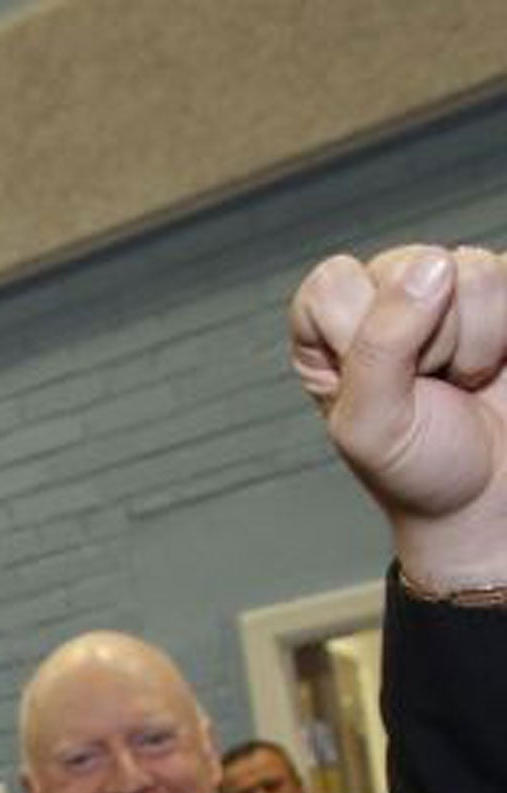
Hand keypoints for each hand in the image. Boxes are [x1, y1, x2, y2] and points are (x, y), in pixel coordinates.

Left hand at [291, 244, 506, 589]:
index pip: (334, 283)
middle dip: (428, 342)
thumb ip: (381, 346)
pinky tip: (495, 363)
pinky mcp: (503, 294)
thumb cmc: (416, 468)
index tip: (379, 382)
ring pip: (472, 270)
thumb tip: (429, 267)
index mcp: (328, 329)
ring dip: (476, 341)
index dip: (362, 331)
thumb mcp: (373, 425)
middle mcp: (384, 299)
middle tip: (429, 387)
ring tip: (462, 378)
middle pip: (408, 267)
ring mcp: (448, 291)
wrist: (487, 500)